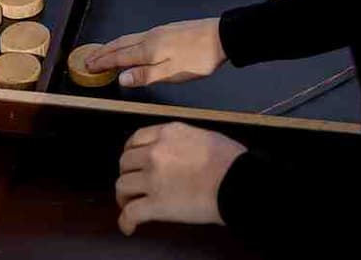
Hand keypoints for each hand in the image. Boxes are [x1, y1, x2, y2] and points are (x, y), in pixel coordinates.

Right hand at [88, 18, 225, 87]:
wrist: (221, 36)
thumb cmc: (199, 58)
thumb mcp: (173, 72)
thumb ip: (146, 75)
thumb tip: (121, 78)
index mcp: (149, 49)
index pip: (119, 56)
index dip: (102, 62)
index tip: (87, 65)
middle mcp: (150, 37)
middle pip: (120, 44)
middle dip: (103, 52)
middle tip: (88, 59)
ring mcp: (158, 32)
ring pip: (129, 38)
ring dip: (112, 46)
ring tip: (103, 52)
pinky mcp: (167, 30)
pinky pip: (137, 36)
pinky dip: (125, 42)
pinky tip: (129, 45)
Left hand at [116, 123, 244, 234]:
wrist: (237, 182)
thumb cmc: (230, 160)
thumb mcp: (204, 136)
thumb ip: (184, 141)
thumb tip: (179, 153)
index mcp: (168, 133)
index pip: (136, 139)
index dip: (130, 152)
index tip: (133, 162)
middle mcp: (155, 152)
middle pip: (125, 162)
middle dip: (127, 174)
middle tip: (133, 185)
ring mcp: (153, 178)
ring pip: (122, 186)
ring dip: (124, 197)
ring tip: (130, 205)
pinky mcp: (157, 204)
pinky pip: (130, 213)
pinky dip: (126, 221)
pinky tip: (129, 227)